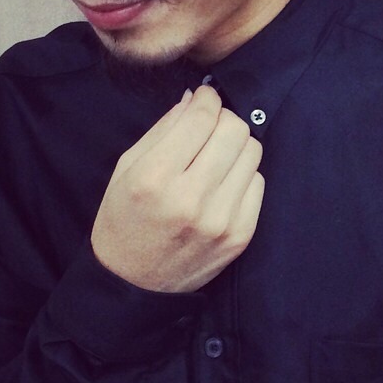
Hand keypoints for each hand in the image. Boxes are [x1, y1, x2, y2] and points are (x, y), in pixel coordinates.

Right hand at [91, 86, 264, 292]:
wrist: (133, 285)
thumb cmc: (124, 220)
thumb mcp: (126, 169)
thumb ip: (163, 129)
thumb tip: (197, 99)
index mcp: (155, 178)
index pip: (201, 118)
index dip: (207, 99)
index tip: (206, 97)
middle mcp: (191, 199)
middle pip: (235, 130)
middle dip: (223, 119)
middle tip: (210, 127)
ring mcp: (221, 220)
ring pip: (252, 152)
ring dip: (235, 146)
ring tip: (215, 157)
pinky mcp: (240, 235)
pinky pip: (258, 182)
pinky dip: (242, 175)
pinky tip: (222, 184)